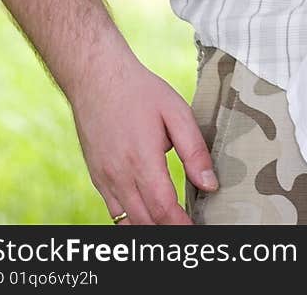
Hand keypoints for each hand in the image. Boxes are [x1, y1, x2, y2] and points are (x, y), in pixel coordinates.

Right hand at [71, 50, 217, 225]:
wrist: (97, 77)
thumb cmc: (139, 91)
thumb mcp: (176, 112)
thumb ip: (194, 151)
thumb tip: (210, 184)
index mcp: (142, 161)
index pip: (164, 209)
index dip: (183, 226)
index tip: (198, 229)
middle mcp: (119, 176)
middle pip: (147, 222)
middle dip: (170, 230)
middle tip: (191, 228)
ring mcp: (104, 179)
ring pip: (128, 222)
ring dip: (151, 227)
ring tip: (173, 223)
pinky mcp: (97, 177)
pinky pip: (114, 211)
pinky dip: (132, 220)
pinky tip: (149, 214)